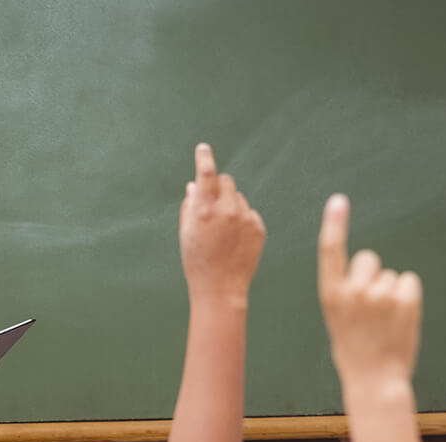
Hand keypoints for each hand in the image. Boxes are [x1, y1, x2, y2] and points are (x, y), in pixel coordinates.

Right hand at [179, 143, 265, 300]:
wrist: (221, 288)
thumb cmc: (197, 262)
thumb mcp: (186, 233)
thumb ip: (190, 206)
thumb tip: (194, 185)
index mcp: (204, 210)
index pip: (206, 173)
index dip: (204, 158)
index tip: (204, 148)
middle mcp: (227, 210)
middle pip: (227, 181)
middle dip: (219, 187)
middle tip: (212, 205)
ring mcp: (245, 218)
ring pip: (239, 198)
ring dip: (231, 206)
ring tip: (223, 232)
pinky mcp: (258, 227)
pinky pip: (249, 213)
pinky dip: (242, 220)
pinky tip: (235, 240)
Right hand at [317, 194, 421, 387]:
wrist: (375, 381)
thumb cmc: (355, 351)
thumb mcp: (339, 319)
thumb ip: (349, 292)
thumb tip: (370, 270)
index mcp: (331, 295)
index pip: (331, 252)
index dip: (334, 224)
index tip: (338, 201)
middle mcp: (354, 290)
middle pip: (368, 258)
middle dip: (372, 274)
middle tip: (371, 308)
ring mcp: (380, 294)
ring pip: (391, 276)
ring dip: (391, 293)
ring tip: (385, 323)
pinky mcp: (406, 298)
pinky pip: (409, 282)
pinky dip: (408, 297)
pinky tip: (400, 319)